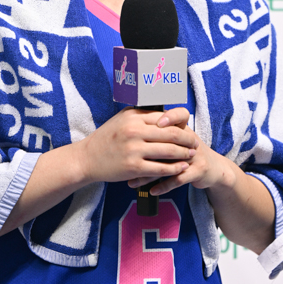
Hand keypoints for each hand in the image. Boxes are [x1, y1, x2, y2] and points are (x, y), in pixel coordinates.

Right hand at [80, 106, 197, 185]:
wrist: (87, 158)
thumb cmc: (106, 138)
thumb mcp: (122, 120)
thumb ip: (142, 116)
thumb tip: (165, 114)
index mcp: (133, 117)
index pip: (165, 118)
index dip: (181, 123)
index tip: (188, 128)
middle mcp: (135, 131)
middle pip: (171, 134)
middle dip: (187, 139)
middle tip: (195, 143)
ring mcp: (134, 150)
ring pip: (169, 151)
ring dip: (183, 154)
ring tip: (191, 154)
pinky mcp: (133, 167)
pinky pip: (160, 168)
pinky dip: (174, 168)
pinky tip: (181, 168)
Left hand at [126, 120, 222, 194]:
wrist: (213, 168)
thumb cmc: (187, 151)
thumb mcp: (177, 138)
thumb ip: (159, 132)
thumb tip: (131, 127)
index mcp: (184, 128)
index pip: (180, 115)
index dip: (170, 117)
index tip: (156, 123)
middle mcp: (190, 139)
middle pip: (171, 141)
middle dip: (147, 152)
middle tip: (126, 159)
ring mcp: (195, 155)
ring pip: (171, 163)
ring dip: (149, 175)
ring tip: (132, 182)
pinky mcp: (199, 171)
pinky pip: (179, 179)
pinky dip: (164, 186)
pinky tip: (151, 190)